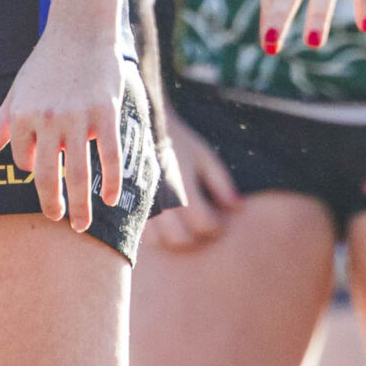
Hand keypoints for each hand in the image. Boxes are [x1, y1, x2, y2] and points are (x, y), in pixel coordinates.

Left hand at [0, 12, 125, 230]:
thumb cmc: (44, 65)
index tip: (42, 170)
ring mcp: (78, 117)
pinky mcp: (105, 114)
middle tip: (57, 222)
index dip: (32, 168)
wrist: (79, 30)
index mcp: (22, 115)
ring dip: (81, 205)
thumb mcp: (15, 97)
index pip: (23, 160)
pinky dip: (110, 181)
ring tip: (81, 225)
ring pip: (79, 172)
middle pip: (49, 175)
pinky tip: (109, 198)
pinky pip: (109, 156)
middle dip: (52, 205)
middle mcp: (47, 118)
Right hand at [146, 117, 243, 250]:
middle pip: (182, 238)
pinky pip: (142, 234)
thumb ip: (221, 183)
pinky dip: (156, 234)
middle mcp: (161, 202)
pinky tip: (164, 222)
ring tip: (182, 224)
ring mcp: (141, 204)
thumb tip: (238, 208)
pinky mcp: (128, 205)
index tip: (218, 217)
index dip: (217, 225)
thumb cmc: (178, 141)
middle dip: (196, 234)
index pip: (205, 224)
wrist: (141, 125)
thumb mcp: (203, 156)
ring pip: (160, 240)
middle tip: (201, 222)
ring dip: (174, 237)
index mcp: (182, 189)